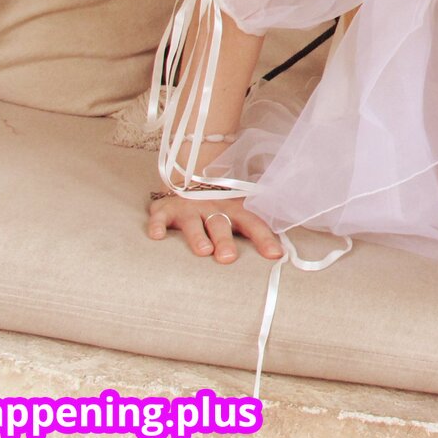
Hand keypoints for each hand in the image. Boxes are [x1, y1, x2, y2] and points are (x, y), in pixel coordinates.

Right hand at [146, 192, 281, 263]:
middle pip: (221, 225)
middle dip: (225, 241)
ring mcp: (189, 208)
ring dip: (197, 237)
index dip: (264, 238)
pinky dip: (157, 225)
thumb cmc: (220, 206)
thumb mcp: (238, 213)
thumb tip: (280, 253)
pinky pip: (160, 217)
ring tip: (203, 251)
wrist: (190, 179)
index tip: (275, 255)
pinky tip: (157, 236)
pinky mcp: (166, 209)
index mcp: (235, 209)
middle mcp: (213, 208)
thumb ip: (253, 229)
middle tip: (228, 258)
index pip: (253, 223)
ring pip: (193, 223)